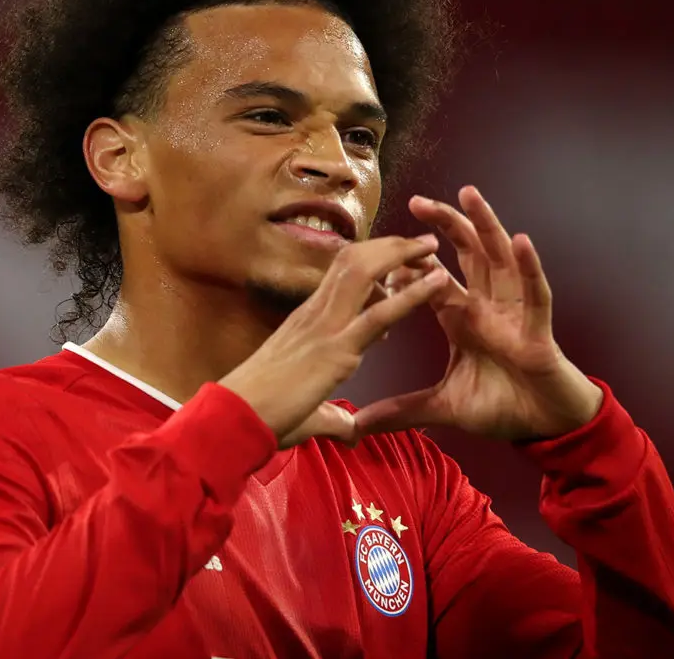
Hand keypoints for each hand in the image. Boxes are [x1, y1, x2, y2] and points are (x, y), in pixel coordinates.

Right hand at [219, 235, 446, 448]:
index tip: (399, 258)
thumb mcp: (307, 410)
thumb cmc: (262, 415)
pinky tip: (438, 281)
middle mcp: (315, 314)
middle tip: (422, 242)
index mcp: (306, 321)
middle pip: (354, 261)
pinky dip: (413, 294)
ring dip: (401, 255)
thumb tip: (351, 432)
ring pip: (365, 272)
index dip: (371, 260)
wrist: (236, 418)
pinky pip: (380, 313)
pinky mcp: (337, 349)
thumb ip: (332, 417)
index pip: (341, 276)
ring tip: (433, 245)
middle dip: (390, 246)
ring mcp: (325, 327)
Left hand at [354, 186, 603, 441]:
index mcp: (462, 317)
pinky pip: (535, 292)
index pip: (431, 279)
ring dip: (485, 225)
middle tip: (416, 201)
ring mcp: (514, 313)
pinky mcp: (537, 330)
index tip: (378, 247)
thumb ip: (401, 411)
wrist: (543, 428)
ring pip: (499, 258)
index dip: (408, 263)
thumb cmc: (501, 406)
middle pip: (465, 254)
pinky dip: (529, 267)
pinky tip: (521, 240)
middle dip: (443, 225)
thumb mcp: (443, 407)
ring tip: (468, 194)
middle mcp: (487, 305)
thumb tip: (357, 425)